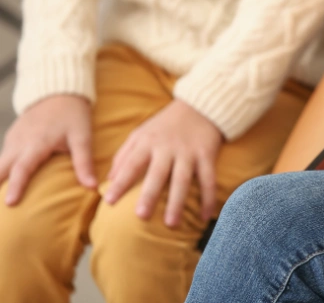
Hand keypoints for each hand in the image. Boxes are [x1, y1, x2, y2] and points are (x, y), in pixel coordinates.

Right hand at [0, 95, 95, 205]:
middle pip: (1, 168)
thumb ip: (84, 162)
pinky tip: (0, 182)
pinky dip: (0, 169)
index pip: (22, 169)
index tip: (10, 203)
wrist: (59, 90)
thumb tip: (93, 187)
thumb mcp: (82, 137)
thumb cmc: (73, 115)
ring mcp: (13, 139)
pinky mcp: (12, 137)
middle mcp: (20, 143)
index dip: (16, 186)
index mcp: (37, 144)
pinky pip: (2, 156)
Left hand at [105, 99, 222, 227]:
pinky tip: (205, 216)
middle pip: (157, 174)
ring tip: (171, 224)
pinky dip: (208, 198)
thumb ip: (124, 155)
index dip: (120, 182)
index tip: (109, 201)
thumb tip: (108, 180)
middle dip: (150, 194)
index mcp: (148, 142)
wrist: (200, 105)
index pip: (131, 164)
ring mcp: (189, 152)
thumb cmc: (165, 124)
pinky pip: (208, 179)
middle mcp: (167, 148)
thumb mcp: (141, 133)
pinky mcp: (207, 154)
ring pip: (182, 179)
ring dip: (177, 202)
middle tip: (141, 216)